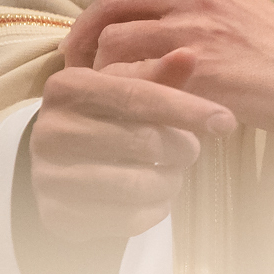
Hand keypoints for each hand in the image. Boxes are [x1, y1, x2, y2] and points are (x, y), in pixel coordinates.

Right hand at [30, 51, 232, 240]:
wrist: (62, 163)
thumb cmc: (109, 116)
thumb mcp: (130, 88)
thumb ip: (160, 75)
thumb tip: (189, 54)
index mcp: (69, 86)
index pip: (137, 96)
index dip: (187, 110)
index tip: (227, 123)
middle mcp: (50, 128)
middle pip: (142, 141)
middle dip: (182, 149)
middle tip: (190, 151)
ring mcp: (46, 173)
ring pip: (134, 184)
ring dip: (170, 183)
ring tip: (172, 175)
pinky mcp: (54, 212)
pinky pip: (122, 218)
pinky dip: (152, 211)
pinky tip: (154, 199)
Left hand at [65, 0, 273, 137]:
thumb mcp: (238, 8)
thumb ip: (194, 6)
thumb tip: (143, 21)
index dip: (97, 14)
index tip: (87, 41)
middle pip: (111, 7)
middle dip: (84, 38)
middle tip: (76, 67)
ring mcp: (195, 30)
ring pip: (114, 43)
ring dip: (101, 71)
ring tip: (109, 93)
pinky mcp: (196, 69)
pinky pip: (133, 78)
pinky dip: (121, 94)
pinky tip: (129, 109)